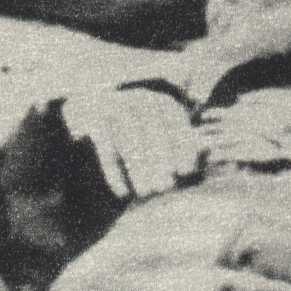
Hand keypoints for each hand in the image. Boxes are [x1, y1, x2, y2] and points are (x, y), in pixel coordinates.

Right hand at [63, 85, 200, 200]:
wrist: (83, 129)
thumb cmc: (130, 147)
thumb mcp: (158, 146)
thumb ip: (183, 148)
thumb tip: (208, 153)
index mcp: (157, 100)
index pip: (174, 120)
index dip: (182, 145)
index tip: (186, 171)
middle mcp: (135, 97)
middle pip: (152, 131)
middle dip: (160, 161)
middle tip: (165, 188)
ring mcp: (110, 104)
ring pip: (129, 139)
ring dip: (139, 168)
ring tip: (146, 193)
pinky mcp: (88, 118)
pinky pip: (104, 146)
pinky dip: (113, 171)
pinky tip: (121, 192)